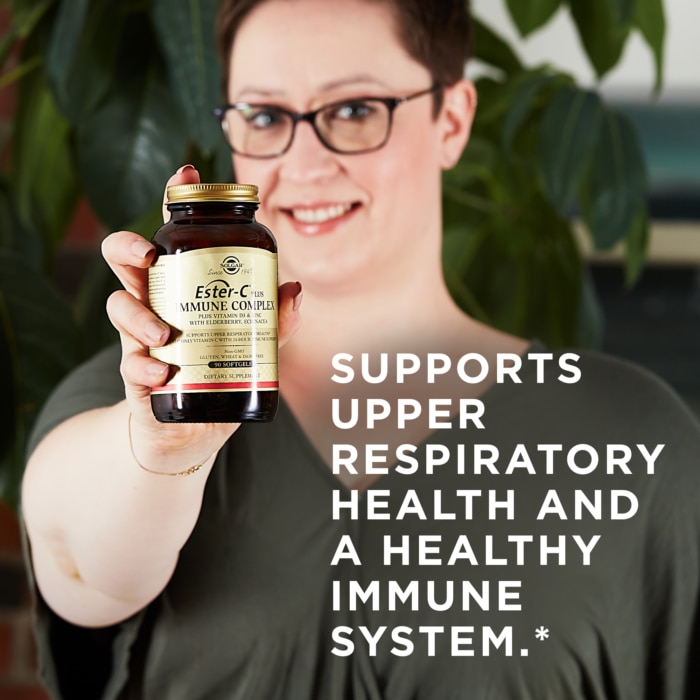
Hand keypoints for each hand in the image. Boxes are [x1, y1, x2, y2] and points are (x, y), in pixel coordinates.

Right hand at [102, 165, 301, 470]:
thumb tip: (295, 290)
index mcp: (184, 284)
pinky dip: (144, 367)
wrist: (197, 431)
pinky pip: (129, 363)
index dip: (175, 200)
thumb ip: (276, 321)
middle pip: (125, 259)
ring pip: (119, 306)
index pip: (175, 234)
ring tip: (166, 335)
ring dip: (138, 316)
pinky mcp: (135, 374)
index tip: (186, 172)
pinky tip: (163, 374)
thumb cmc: (222, 371)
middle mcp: (157, 303)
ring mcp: (141, 337)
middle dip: (126, 247)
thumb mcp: (257, 346)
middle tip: (148, 256)